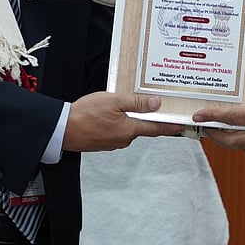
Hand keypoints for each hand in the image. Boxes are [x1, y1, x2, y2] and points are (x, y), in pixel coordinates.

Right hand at [63, 92, 181, 151]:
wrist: (62, 129)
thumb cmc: (85, 114)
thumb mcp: (113, 101)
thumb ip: (136, 103)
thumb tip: (156, 104)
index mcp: (130, 129)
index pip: (156, 128)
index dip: (170, 126)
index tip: (182, 126)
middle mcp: (124, 139)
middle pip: (142, 127)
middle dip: (147, 118)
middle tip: (151, 106)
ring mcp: (113, 143)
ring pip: (128, 128)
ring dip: (130, 119)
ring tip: (125, 105)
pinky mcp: (104, 143)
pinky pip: (117, 131)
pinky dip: (118, 123)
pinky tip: (111, 114)